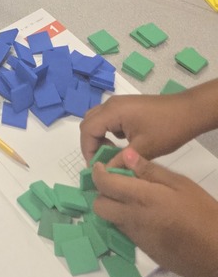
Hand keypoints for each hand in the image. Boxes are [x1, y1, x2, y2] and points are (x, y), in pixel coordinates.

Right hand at [80, 93, 199, 164]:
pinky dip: (108, 132)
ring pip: (97, 120)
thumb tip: (104, 173)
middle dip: (91, 144)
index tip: (97, 168)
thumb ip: (120, 160)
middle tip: (102, 162)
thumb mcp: (144, 149)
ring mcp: (120, 104)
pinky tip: (122, 145)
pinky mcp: (128, 107)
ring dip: (99, 137)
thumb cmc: (167, 129)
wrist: (189, 112)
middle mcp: (111, 104)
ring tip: (111, 154)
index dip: (88, 150)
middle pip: (88, 123)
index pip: (87, 130)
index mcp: (112, 112)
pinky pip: (109, 119)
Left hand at [93, 148, 217, 276]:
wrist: (216, 254)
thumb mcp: (181, 185)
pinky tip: (147, 217)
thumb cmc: (203, 213)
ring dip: (113, 208)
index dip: (98, 173)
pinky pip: (125, 233)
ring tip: (133, 199)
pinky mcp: (144, 251)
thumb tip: (126, 155)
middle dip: (101, 193)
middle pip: (99, 207)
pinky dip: (127, 222)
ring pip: (110, 221)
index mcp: (141, 198)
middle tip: (116, 184)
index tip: (102, 166)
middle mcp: (132, 219)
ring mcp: (137, 238)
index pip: (105, 185)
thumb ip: (150, 171)